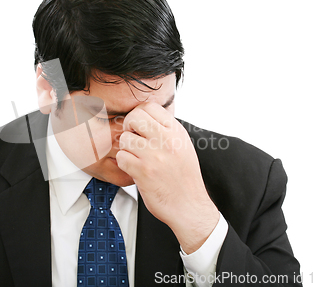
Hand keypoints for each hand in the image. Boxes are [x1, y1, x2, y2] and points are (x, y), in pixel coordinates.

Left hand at [116, 102, 218, 252]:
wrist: (190, 206)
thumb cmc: (184, 178)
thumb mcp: (183, 146)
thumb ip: (166, 130)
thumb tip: (146, 117)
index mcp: (176, 132)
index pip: (149, 106)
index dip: (139, 115)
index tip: (139, 127)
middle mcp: (166, 140)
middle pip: (134, 117)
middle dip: (129, 127)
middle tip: (133, 139)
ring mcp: (154, 156)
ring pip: (125, 138)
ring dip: (126, 148)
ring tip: (136, 157)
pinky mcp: (143, 172)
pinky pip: (122, 157)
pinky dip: (125, 163)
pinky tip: (134, 169)